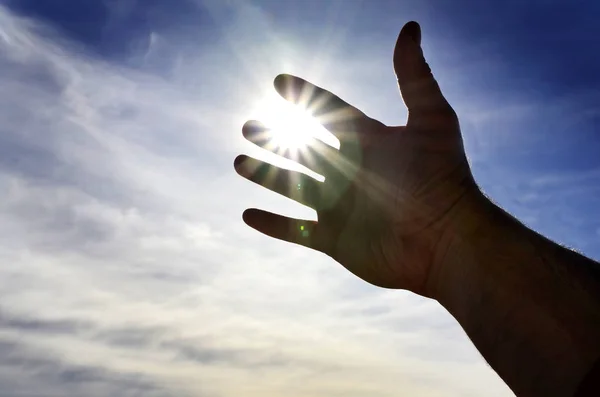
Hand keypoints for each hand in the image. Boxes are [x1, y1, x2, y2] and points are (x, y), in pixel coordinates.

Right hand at [234, 21, 476, 295]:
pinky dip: (272, 225)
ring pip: (292, 187)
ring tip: (238, 162)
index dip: (305, 94)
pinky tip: (247, 214)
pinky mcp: (334, 239)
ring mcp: (340, 207)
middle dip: (274, 140)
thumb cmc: (441, 180)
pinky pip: (295, 231)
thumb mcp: (431, 119)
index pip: (330, 111)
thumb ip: (415, 76)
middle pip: (303, 150)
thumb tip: (410, 27)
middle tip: (247, 127)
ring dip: (265, 176)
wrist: (446, 241)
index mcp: (369, 142)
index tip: (279, 80)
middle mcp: (350, 173)